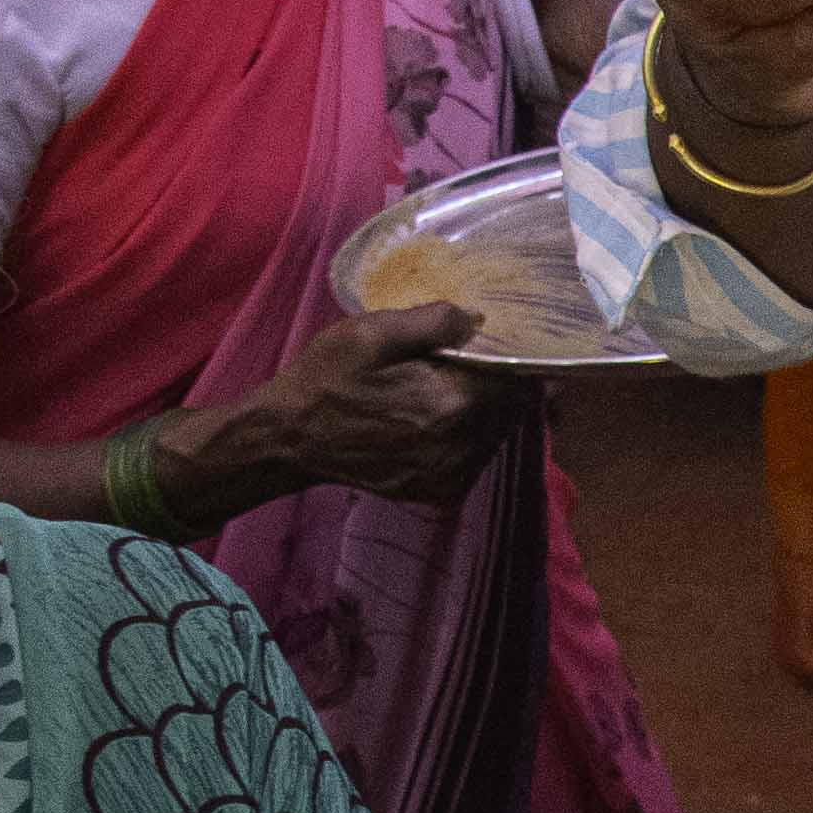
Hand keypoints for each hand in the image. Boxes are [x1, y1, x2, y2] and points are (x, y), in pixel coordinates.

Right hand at [180, 297, 518, 505]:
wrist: (289, 438)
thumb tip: (480, 320)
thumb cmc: (327, 378)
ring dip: (490, 410)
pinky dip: (471, 435)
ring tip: (460, 386)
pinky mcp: (440, 492)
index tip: (519, 344)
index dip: (523, 359)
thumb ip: (433, 322)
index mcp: (450, 404)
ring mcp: (452, 475)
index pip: (519, 381)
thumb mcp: (371, 332)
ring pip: (498, 433)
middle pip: (514, 409)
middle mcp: (460, 446)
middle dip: (508, 383)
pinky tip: (441, 418)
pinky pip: (476, 456)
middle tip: (485, 360)